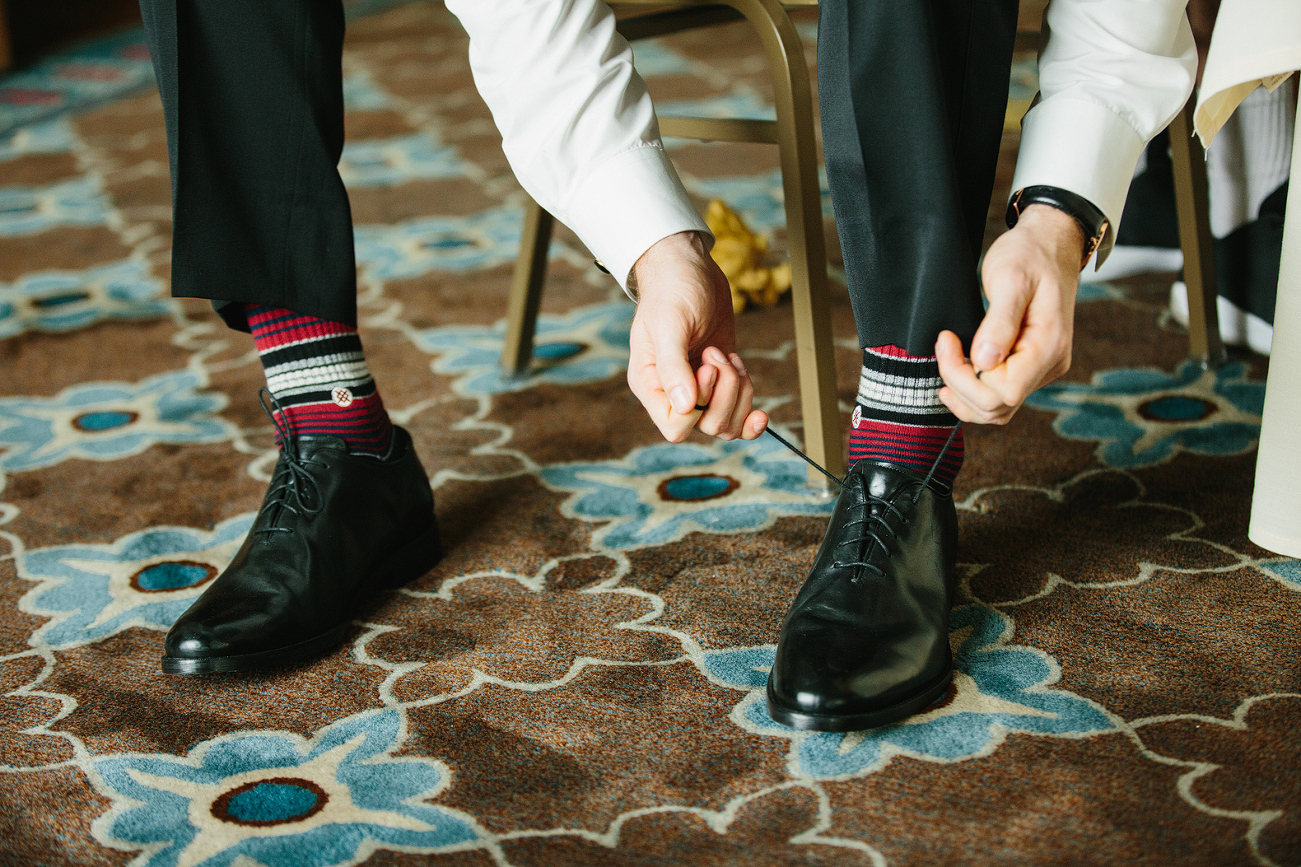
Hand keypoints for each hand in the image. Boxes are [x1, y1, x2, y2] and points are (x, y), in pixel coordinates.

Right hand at [626, 231, 768, 442]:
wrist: (688, 267)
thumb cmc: (671, 290)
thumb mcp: (668, 325)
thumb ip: (673, 367)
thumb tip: (685, 406)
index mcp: (651, 385)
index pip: (675, 427)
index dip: (699, 407)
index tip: (705, 368)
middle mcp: (673, 392)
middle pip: (707, 425)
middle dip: (724, 392)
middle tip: (717, 353)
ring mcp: (699, 387)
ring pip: (726, 421)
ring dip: (738, 391)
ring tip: (729, 355)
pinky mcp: (721, 378)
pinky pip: (739, 410)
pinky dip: (749, 399)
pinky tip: (747, 378)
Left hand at [935, 204, 1084, 424]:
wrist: (1050, 244)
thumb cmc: (1030, 255)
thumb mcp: (1011, 279)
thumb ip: (999, 322)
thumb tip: (985, 362)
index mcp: (1048, 346)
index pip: (1002, 391)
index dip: (965, 375)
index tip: (948, 340)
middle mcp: (1049, 364)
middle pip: (997, 407)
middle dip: (960, 384)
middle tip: (944, 345)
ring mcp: (1041, 369)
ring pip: (997, 409)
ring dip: (964, 393)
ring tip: (946, 360)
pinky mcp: (1029, 366)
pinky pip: (999, 395)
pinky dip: (973, 391)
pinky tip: (956, 375)